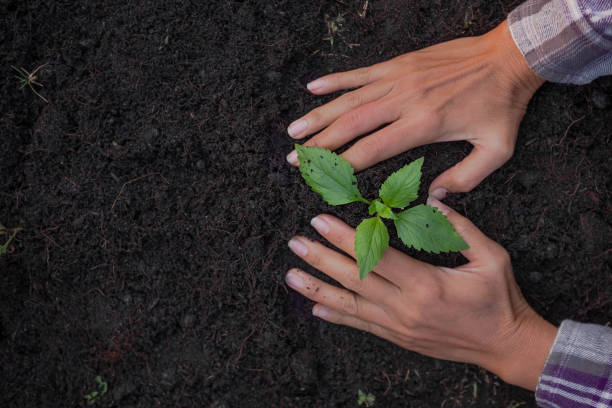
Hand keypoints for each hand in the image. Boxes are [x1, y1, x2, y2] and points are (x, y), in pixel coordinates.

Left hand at [285, 198, 556, 390]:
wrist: (505, 346)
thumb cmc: (499, 299)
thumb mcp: (491, 258)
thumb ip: (460, 228)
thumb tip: (433, 199)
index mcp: (426, 285)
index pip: (375, 257)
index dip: (344, 238)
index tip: (320, 221)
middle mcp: (405, 308)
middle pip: (354, 280)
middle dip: (321, 259)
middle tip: (296, 243)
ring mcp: (398, 326)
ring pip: (350, 306)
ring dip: (318, 289)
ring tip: (292, 275)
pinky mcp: (398, 338)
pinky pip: (361, 326)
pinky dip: (336, 317)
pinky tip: (315, 309)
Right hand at [286, 20, 543, 198]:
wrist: (509, 57)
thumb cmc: (502, 105)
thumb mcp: (496, 149)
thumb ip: (466, 178)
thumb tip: (433, 199)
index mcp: (424, 125)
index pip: (372, 149)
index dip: (343, 165)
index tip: (322, 179)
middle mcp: (405, 101)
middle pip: (351, 125)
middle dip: (319, 144)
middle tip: (294, 158)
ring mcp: (399, 79)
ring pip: (348, 99)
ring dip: (318, 115)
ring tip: (293, 130)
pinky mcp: (399, 64)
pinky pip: (360, 73)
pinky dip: (335, 80)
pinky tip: (312, 88)